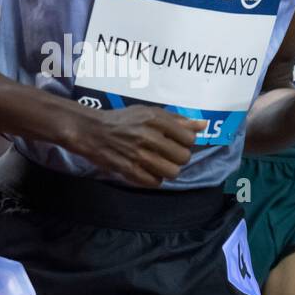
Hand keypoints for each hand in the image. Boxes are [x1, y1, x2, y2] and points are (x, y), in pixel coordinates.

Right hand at [72, 104, 205, 186]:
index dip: (186, 142)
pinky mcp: (129, 170)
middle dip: (179, 158)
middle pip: (183, 157)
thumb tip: (203, 125)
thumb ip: (177, 120)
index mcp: (155, 118)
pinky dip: (154, 179)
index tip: (176, 141)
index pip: (189, 138)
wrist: (92, 130)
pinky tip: (148, 170)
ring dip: (168, 170)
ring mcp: (138, 154)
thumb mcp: (149, 113)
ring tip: (159, 164)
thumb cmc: (123, 120)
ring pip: (172, 172)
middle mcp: (148, 136)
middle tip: (168, 154)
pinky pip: (155, 182)